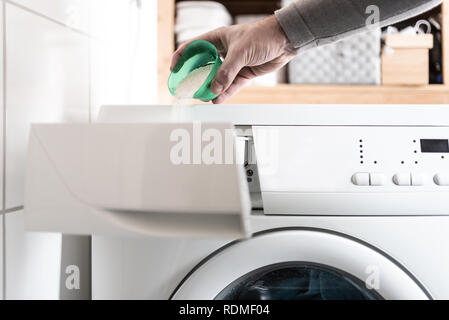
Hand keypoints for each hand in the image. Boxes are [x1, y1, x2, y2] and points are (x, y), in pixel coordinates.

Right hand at [170, 15, 295, 103]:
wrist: (284, 41)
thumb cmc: (262, 35)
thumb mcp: (241, 52)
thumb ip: (227, 71)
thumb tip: (215, 88)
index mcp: (217, 39)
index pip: (193, 47)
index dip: (181, 57)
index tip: (174, 70)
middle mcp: (222, 52)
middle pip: (203, 66)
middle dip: (195, 78)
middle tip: (188, 89)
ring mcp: (232, 64)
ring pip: (217, 79)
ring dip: (210, 89)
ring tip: (202, 98)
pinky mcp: (243, 74)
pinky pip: (230, 86)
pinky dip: (224, 94)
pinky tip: (216, 100)